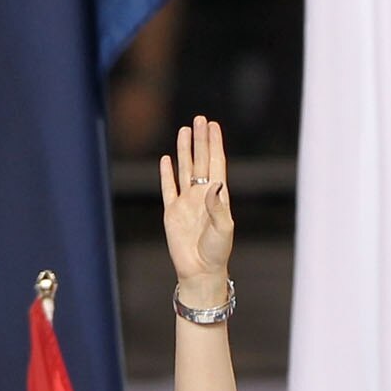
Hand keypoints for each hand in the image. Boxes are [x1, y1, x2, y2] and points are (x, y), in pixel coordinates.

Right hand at [159, 117, 235, 298]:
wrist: (200, 271)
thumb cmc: (217, 252)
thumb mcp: (224, 229)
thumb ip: (218, 206)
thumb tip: (213, 184)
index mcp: (217, 197)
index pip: (216, 164)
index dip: (215, 144)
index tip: (214, 126)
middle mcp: (202, 195)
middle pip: (200, 161)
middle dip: (200, 140)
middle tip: (199, 119)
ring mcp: (186, 203)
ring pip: (185, 169)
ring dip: (185, 150)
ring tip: (185, 130)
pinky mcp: (172, 212)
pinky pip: (168, 188)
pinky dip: (167, 174)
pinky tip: (167, 160)